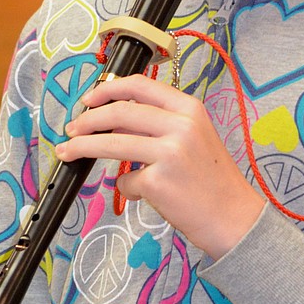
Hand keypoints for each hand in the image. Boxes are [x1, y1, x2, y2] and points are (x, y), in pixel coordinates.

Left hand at [57, 73, 263, 256]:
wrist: (235, 218)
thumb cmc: (213, 180)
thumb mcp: (195, 138)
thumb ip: (160, 125)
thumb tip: (115, 123)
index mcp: (190, 109)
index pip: (141, 85)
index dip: (108, 89)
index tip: (89, 99)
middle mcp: (181, 126)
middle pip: (120, 112)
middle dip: (88, 120)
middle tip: (72, 129)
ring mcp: (169, 153)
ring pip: (111, 143)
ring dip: (83, 146)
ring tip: (68, 152)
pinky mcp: (157, 182)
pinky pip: (125, 181)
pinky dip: (127, 188)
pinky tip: (141, 194)